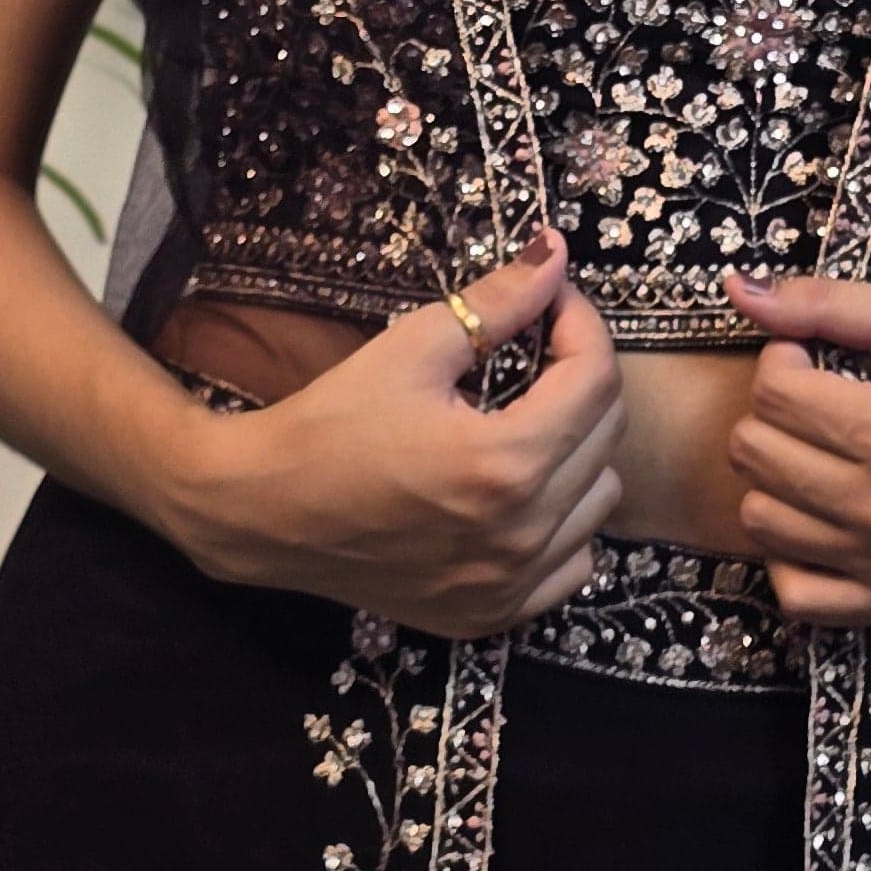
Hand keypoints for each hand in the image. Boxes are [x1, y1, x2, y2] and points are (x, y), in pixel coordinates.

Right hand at [160, 228, 625, 632]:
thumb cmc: (332, 421)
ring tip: (525, 425)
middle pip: (607, 436)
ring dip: (578, 451)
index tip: (553, 303)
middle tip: (537, 353)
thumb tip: (556, 255)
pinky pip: (572, 562)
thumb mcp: (413, 347)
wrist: (264, 512)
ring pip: (599, 501)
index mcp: (504, 462)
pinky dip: (562, 523)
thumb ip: (497, 302)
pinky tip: (517, 495)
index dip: (582, 325)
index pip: (595, 379)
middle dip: (582, 379)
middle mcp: (520, 533)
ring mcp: (509, 584)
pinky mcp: (492, 615)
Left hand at [720, 269, 870, 623]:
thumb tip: (740, 291)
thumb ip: (826, 303)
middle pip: (755, 454)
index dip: (782, 359)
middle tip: (815, 402)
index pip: (772, 391)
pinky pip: (796, 594)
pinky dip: (791, 555)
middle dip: (772, 414)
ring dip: (775, 478)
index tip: (813, 357)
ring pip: (760, 520)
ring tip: (818, 453)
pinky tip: (817, 516)